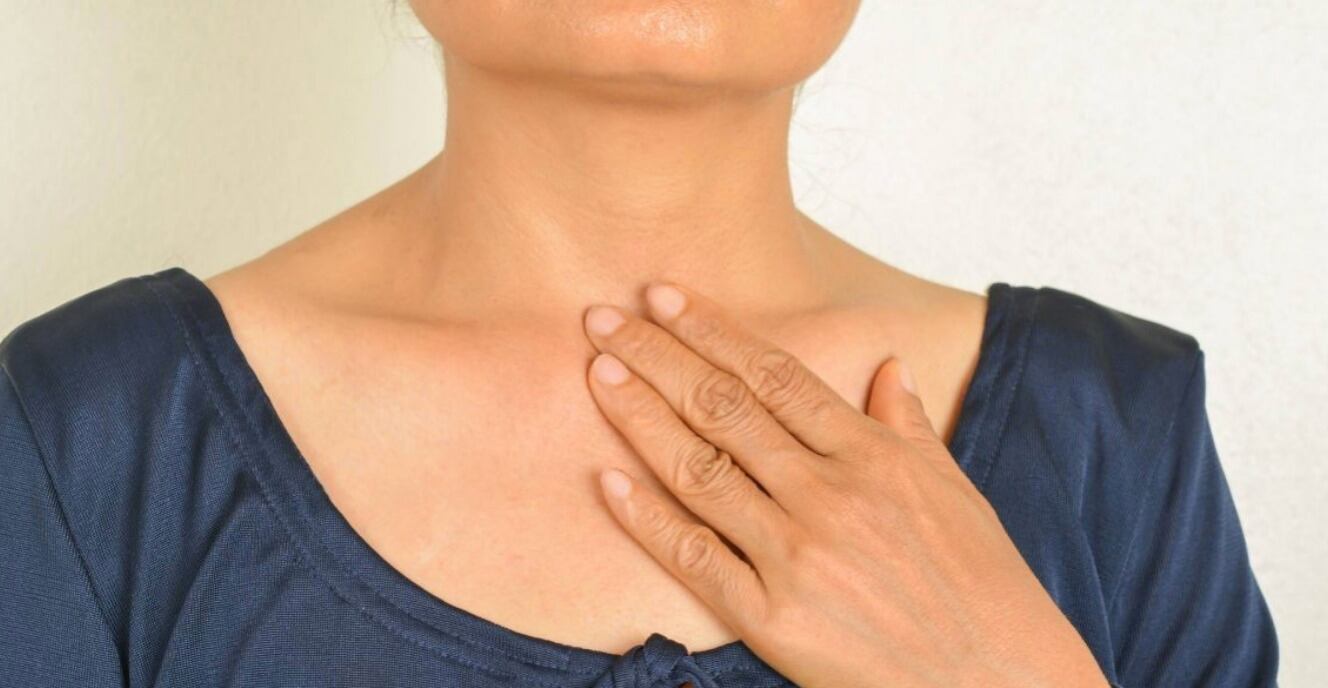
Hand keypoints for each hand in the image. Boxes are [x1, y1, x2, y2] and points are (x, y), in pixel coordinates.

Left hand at [580, 281, 1108, 687]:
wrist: (1001, 678)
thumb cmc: (980, 583)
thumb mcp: (954, 489)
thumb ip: (909, 424)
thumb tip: (888, 364)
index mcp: (872, 455)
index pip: (775, 376)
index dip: (713, 330)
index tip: (665, 296)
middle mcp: (829, 495)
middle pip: (725, 409)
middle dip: (657, 356)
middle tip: (603, 317)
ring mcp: (797, 556)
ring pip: (701, 471)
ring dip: (641, 418)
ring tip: (598, 375)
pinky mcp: (773, 619)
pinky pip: (696, 559)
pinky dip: (648, 521)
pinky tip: (609, 484)